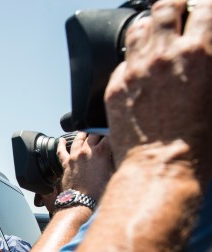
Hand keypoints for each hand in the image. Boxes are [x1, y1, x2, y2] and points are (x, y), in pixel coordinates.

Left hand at [58, 132, 113, 201]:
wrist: (80, 201)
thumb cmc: (98, 191)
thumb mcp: (113, 174)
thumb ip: (114, 161)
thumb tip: (118, 154)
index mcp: (101, 152)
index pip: (109, 136)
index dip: (113, 133)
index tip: (115, 132)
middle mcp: (87, 151)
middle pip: (94, 134)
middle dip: (99, 131)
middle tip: (102, 130)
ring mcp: (75, 156)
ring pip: (78, 139)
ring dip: (83, 134)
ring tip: (85, 131)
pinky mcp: (66, 163)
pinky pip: (61, 151)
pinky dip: (61, 144)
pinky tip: (62, 140)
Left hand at [105, 0, 211, 177]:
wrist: (159, 169)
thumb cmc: (197, 145)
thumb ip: (209, 63)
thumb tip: (205, 54)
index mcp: (198, 53)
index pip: (203, 8)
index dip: (203, 8)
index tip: (203, 13)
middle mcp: (163, 55)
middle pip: (165, 8)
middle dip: (174, 7)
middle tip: (178, 13)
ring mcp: (135, 70)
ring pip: (138, 29)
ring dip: (150, 27)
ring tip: (157, 36)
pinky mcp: (115, 86)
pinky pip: (123, 59)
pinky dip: (134, 58)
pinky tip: (140, 67)